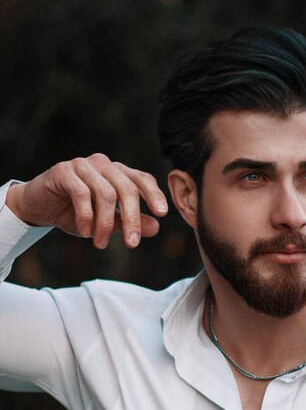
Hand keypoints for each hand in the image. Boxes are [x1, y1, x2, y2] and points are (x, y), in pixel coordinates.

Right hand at [6, 153, 167, 248]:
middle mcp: (103, 164)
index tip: (162, 214)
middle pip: (127, 189)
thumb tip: (156, 227)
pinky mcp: (63, 171)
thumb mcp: (106, 221)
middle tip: (132, 244)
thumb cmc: (75, 212)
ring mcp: (83, 165)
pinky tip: (86, 232)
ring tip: (101, 244)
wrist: (39, 207)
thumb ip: (129, 222)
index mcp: (118, 173)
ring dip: (105, 223)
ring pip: (106, 193)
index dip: (154, 195)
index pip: (142, 179)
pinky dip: (86, 216)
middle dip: (132, 219)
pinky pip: (81, 193)